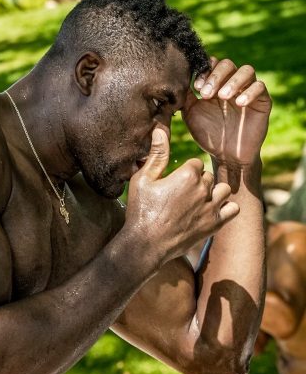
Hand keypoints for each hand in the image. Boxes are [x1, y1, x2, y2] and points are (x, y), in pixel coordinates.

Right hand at [124, 127, 238, 265]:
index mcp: (188, 175)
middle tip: (181, 195)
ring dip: (214, 192)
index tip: (173, 182)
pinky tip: (212, 211)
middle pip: (208, 176)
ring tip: (199, 201)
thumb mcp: (143, 179)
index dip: (184, 172)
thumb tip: (161, 129)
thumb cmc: (141, 211)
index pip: (195, 163)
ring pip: (224, 189)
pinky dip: (226, 208)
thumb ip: (157, 154)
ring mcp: (211, 207)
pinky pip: (233, 209)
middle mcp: (203, 189)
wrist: (145, 245)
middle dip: (197, 182)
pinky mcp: (215, 224)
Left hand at [183, 57, 270, 166]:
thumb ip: (186, 96)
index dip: (204, 71)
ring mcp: (248, 90)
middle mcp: (232, 83)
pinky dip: (250, 92)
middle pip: (228, 64)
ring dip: (233, 81)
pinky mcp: (263, 101)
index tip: (196, 87)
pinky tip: (239, 103)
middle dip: (216, 76)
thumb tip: (177, 79)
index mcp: (215, 83)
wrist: (226, 155)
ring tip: (223, 97)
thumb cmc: (208, 134)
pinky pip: (260, 87)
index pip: (212, 64)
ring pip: (247, 70)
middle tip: (206, 94)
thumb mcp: (191, 114)